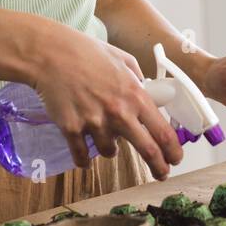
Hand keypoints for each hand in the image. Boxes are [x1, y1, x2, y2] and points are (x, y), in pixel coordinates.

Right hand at [31, 26, 183, 179]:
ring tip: (101, 133)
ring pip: (110, 153)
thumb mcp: (121, 58)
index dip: (173, 151)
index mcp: (134, 95)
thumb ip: (138, 78)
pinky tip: (83, 153)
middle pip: (147, 150)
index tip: (175, 159)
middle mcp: (118, 112)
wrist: (50, 54)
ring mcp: (94, 123)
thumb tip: (148, 93)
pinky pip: (82, 156)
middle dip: (159, 167)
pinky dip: (83, 158)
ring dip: (109, 148)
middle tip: (161, 174)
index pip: (163, 131)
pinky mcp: (71, 129)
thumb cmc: (85, 52)